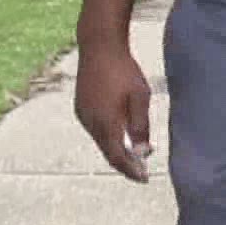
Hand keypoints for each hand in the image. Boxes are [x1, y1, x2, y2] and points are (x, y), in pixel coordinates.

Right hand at [74, 44, 152, 182]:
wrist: (98, 46)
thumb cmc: (123, 70)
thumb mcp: (140, 97)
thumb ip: (140, 126)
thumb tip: (143, 152)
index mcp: (106, 122)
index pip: (118, 157)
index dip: (131, 171)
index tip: (144, 178)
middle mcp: (90, 122)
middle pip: (107, 152)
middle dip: (124, 164)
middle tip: (141, 171)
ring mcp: (83, 114)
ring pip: (100, 141)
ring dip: (115, 150)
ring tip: (133, 155)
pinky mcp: (80, 106)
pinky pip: (94, 130)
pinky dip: (107, 137)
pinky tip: (118, 134)